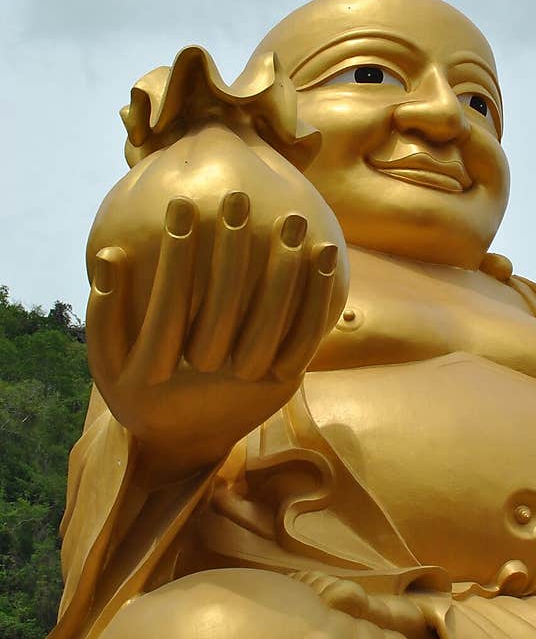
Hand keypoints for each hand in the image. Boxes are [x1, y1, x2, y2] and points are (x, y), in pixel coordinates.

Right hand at [87, 191, 338, 480]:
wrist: (186, 440)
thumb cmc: (141, 393)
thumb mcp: (110, 362)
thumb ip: (104, 313)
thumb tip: (108, 255)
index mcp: (164, 376)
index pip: (170, 308)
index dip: (176, 257)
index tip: (182, 203)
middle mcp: (213, 385)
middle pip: (229, 314)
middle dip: (234, 252)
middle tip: (239, 198)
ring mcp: (254, 387)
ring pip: (278, 329)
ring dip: (288, 272)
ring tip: (294, 216)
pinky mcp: (284, 383)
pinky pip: (306, 339)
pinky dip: (318, 298)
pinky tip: (327, 255)